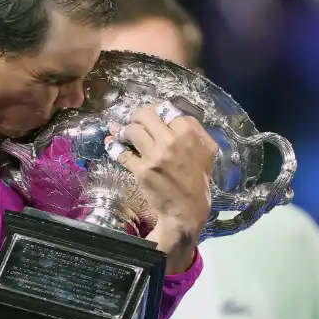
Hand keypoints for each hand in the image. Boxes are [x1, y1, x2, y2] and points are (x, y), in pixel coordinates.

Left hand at [106, 102, 217, 271]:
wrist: (187, 209)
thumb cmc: (197, 179)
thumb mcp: (207, 151)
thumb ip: (195, 130)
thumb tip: (175, 115)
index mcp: (188, 134)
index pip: (165, 109)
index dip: (155, 110)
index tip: (150, 115)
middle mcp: (171, 142)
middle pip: (145, 115)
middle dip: (136, 116)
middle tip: (133, 120)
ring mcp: (155, 156)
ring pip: (132, 131)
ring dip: (123, 129)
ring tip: (121, 132)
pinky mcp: (142, 170)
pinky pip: (122, 153)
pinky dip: (113, 146)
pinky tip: (110, 142)